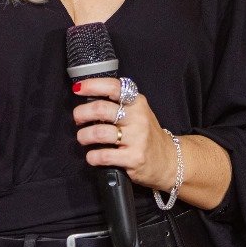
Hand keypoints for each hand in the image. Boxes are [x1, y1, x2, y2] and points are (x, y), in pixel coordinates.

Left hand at [71, 77, 175, 191]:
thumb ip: (118, 104)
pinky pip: (104, 156)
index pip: (113, 87)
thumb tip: (87, 98)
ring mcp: (137, 138)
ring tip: (83, 138)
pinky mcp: (134, 158)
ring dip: (84, 136)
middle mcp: (138, 118)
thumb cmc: (146, 134)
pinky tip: (92, 156)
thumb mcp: (138, 112)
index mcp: (137, 102)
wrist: (168, 160)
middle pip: (100, 109)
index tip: (77, 88)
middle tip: (78, 119)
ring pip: (99, 132)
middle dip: (81, 113)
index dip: (92, 85)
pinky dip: (92, 156)